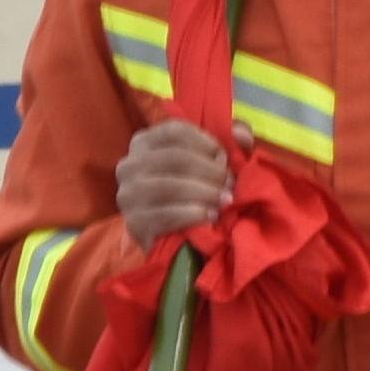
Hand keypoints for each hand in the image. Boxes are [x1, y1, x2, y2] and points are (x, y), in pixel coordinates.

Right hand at [116, 120, 231, 247]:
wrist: (182, 239)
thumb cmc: (199, 190)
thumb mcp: (215, 161)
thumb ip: (233, 142)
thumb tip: (241, 135)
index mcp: (144, 142)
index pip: (174, 131)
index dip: (205, 142)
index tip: (223, 157)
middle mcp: (128, 165)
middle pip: (174, 158)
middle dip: (210, 171)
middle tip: (230, 184)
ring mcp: (127, 195)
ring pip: (169, 186)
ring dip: (204, 193)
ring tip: (224, 201)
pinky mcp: (134, 223)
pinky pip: (164, 215)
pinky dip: (192, 214)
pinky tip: (210, 216)